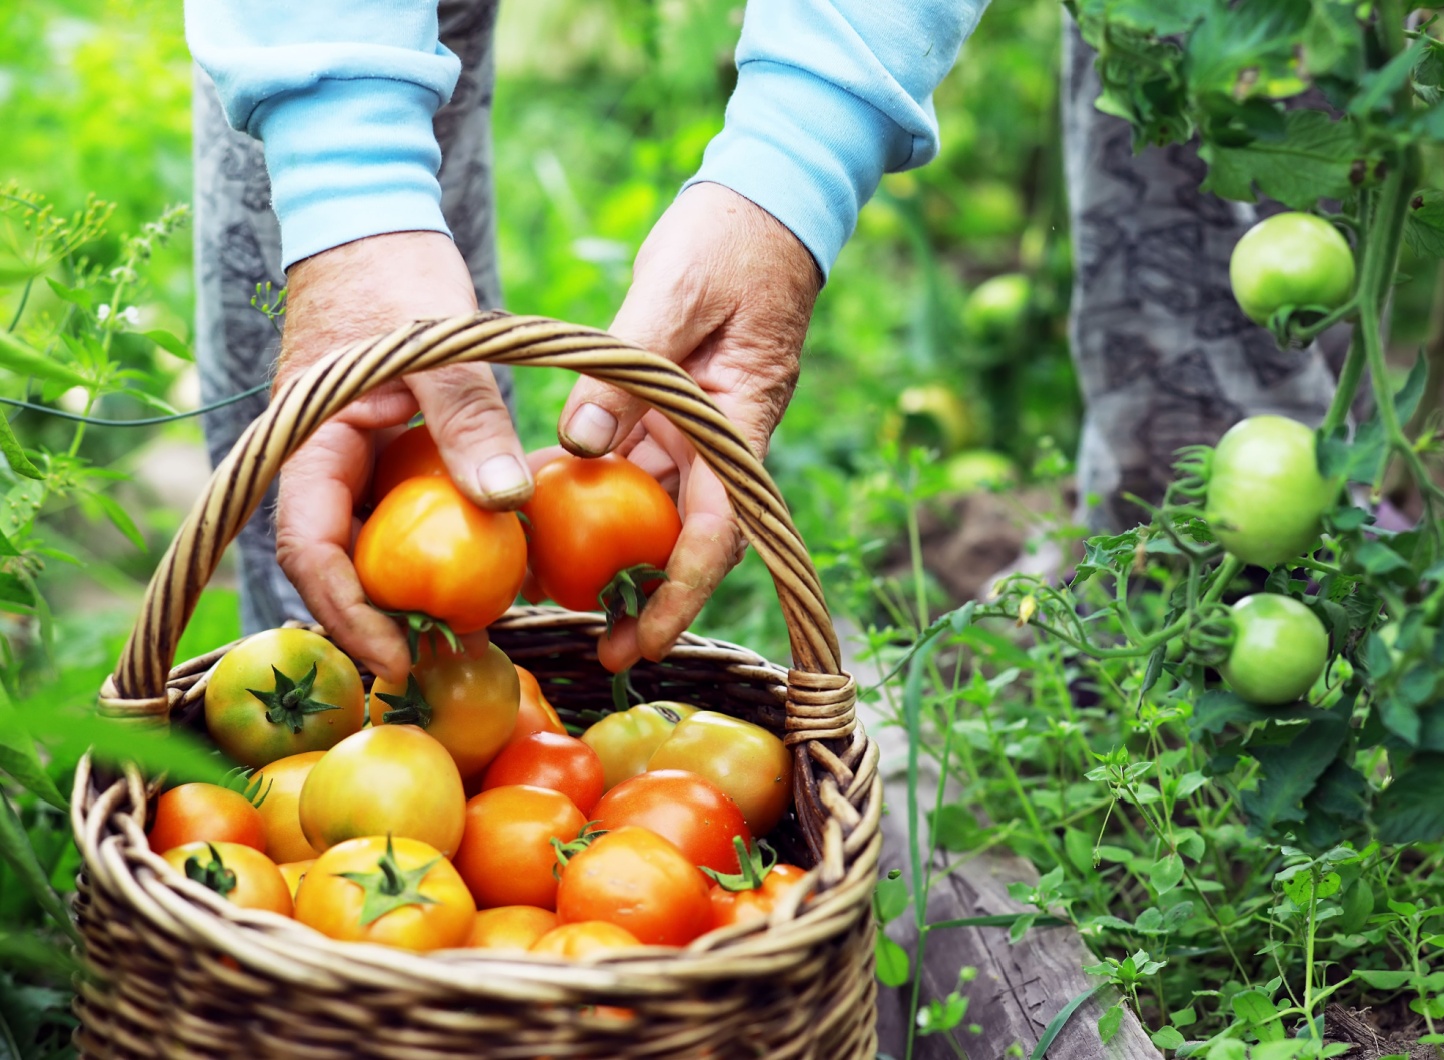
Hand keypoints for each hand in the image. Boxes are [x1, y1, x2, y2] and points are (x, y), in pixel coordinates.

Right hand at [273, 231, 529, 682]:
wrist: (372, 216)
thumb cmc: (395, 270)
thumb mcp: (441, 346)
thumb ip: (469, 422)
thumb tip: (505, 504)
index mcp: (308, 440)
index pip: (309, 548)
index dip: (347, 611)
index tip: (395, 654)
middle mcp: (316, 459)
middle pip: (334, 561)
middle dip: (377, 617)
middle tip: (438, 660)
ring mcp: (346, 455)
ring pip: (366, 541)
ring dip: (404, 587)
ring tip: (464, 628)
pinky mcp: (378, 447)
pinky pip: (396, 509)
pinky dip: (428, 542)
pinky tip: (479, 565)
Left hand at [554, 182, 822, 670]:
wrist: (765, 203)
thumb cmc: (730, 240)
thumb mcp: (674, 293)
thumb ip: (627, 370)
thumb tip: (578, 443)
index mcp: (736, 421)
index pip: (717, 530)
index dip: (680, 594)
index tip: (644, 640)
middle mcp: (719, 436)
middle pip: (686, 534)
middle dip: (646, 595)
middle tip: (597, 645)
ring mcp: (696, 424)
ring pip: (653, 503)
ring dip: (612, 546)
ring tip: (554, 584)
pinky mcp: (671, 405)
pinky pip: (632, 457)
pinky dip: (594, 483)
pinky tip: (544, 497)